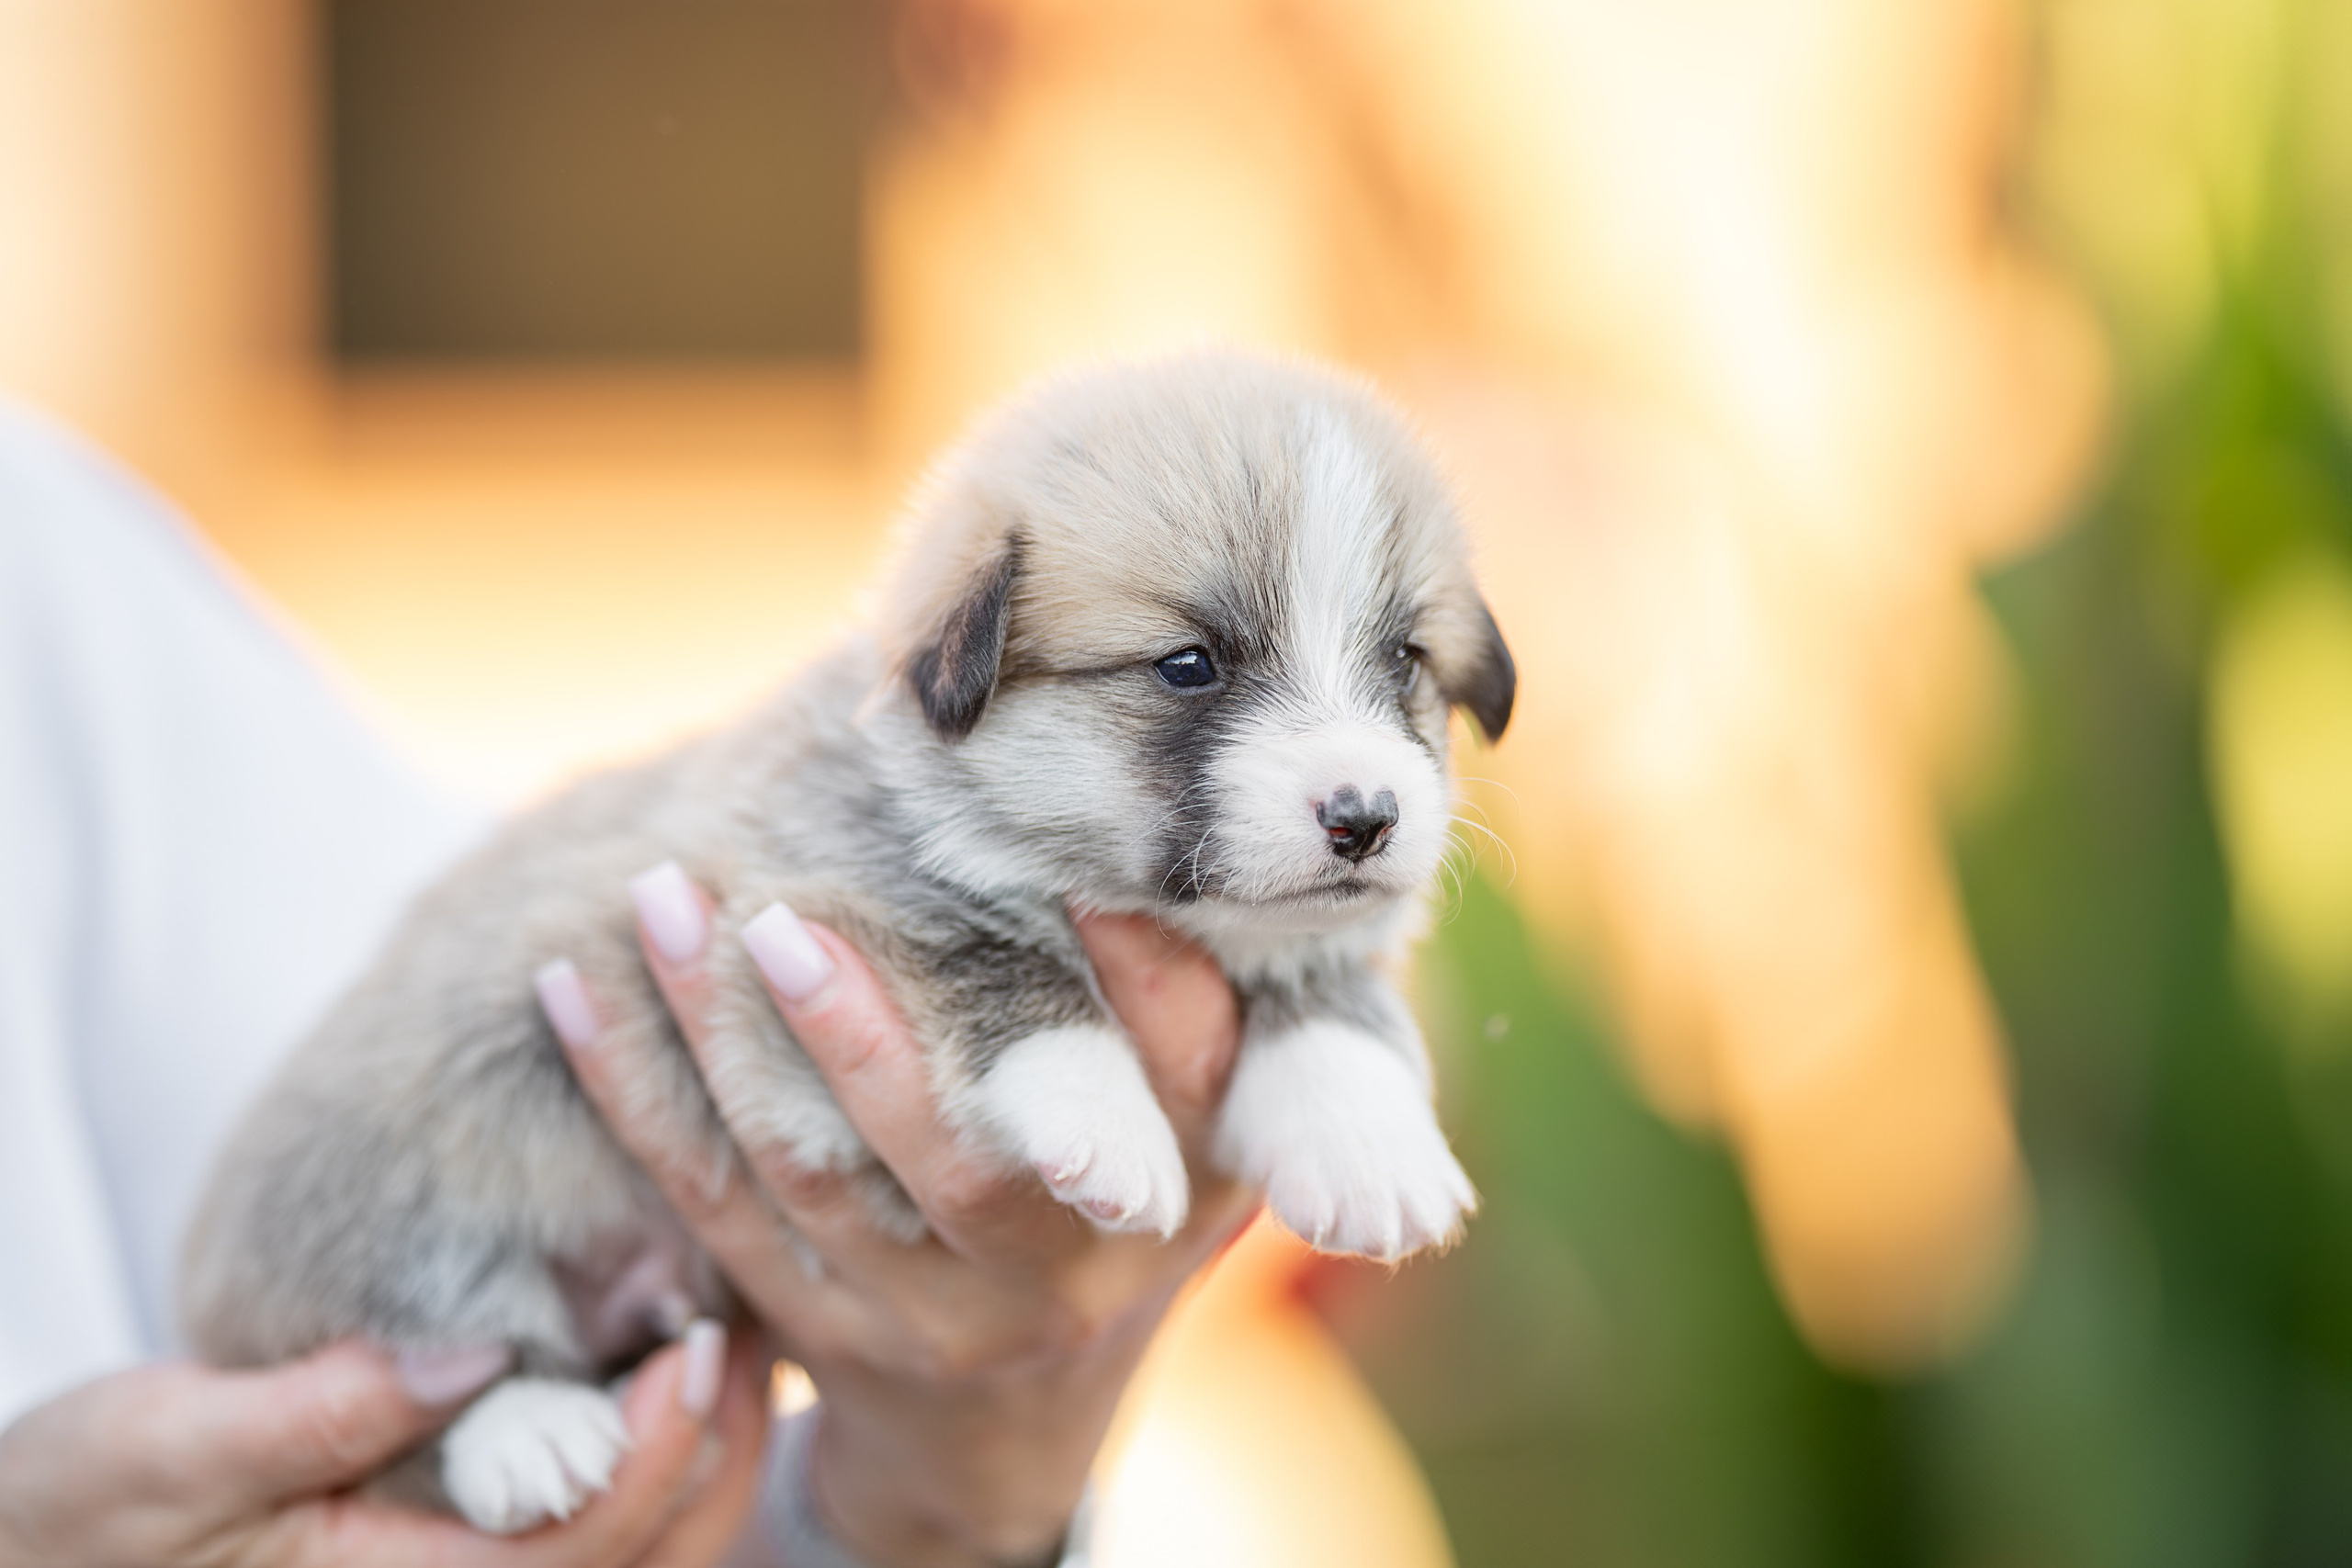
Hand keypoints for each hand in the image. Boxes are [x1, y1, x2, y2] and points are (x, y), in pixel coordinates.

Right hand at [0, 1325, 769, 1567]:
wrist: (39, 1565)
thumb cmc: (85, 1520)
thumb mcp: (169, 1452)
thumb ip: (323, 1409)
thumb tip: (468, 1352)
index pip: (583, 1549)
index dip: (660, 1451)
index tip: (701, 1341)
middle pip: (647, 1560)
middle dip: (714, 1444)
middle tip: (748, 1315)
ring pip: (646, 1556)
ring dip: (702, 1450)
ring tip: (731, 1325)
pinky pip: (601, 1537)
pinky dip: (659, 1462)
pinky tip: (671, 1364)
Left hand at [546, 864, 1256, 1567]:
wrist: (1006, 1430)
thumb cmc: (1106, 1219)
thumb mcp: (1189, 1139)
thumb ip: (1183, 1019)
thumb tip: (1139, 847)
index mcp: (1178, 1194)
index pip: (1177, 1070)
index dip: (1136, 967)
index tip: (1060, 861)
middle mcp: (1057, 1274)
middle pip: (960, 1164)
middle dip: (861, 1037)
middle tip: (782, 917)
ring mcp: (924, 1318)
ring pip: (806, 1172)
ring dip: (719, 1031)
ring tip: (663, 899)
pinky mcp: (808, 1325)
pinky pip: (707, 1201)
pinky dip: (634, 1092)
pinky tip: (572, 985)